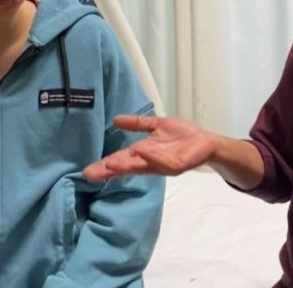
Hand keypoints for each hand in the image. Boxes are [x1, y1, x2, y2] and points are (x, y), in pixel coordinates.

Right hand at [82, 115, 217, 180]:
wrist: (205, 142)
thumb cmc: (181, 136)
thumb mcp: (156, 125)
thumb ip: (138, 123)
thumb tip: (116, 119)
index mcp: (143, 153)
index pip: (120, 159)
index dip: (104, 164)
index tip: (87, 170)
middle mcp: (149, 161)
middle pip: (126, 167)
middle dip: (109, 170)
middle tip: (90, 174)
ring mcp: (162, 165)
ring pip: (142, 166)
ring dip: (126, 165)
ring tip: (110, 164)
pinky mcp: (176, 165)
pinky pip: (162, 162)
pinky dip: (151, 157)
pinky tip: (140, 151)